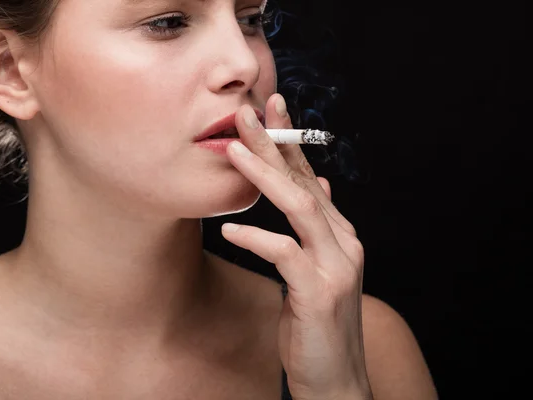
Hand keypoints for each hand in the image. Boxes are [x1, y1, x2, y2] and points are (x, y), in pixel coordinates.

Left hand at [221, 94, 372, 399]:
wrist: (335, 377)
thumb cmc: (317, 322)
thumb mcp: (317, 269)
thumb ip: (316, 228)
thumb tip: (315, 186)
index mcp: (340, 235)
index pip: (310, 180)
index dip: (291, 143)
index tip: (272, 109)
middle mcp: (343, 243)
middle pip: (304, 183)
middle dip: (276, 144)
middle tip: (248, 113)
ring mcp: (335, 266)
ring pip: (299, 208)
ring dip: (266, 177)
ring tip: (235, 153)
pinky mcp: (319, 292)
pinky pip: (284, 254)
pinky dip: (256, 238)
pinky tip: (228, 229)